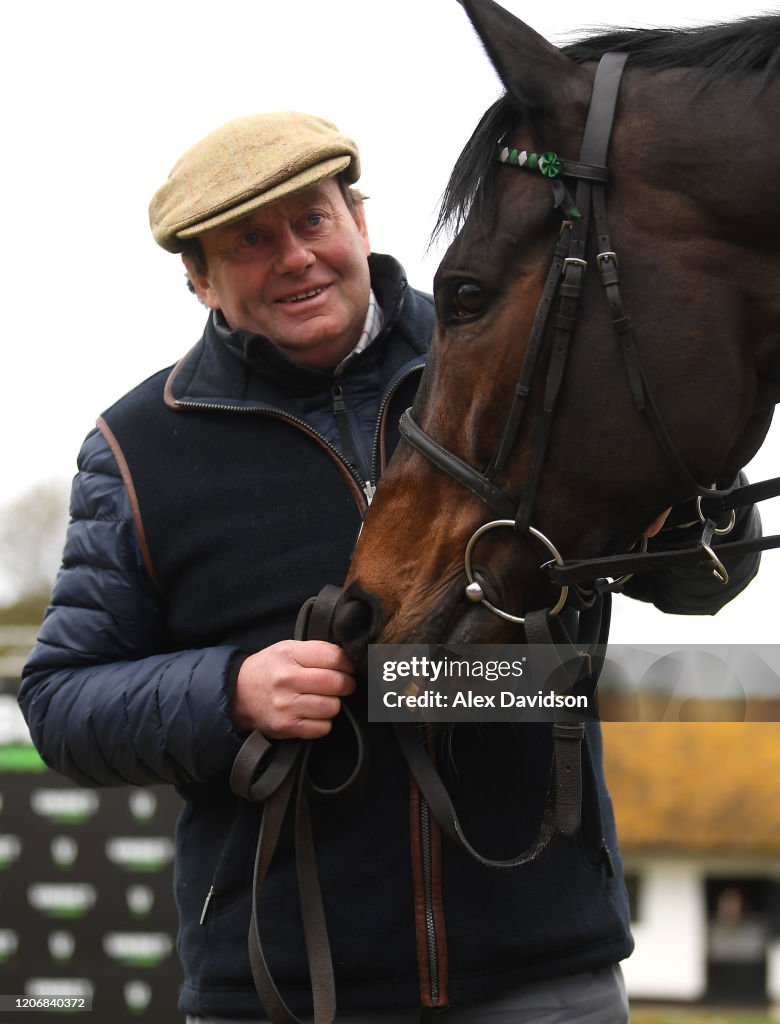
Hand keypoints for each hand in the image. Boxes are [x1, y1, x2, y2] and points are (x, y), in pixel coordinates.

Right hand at [231, 640, 355, 739]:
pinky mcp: (286, 726)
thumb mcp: (287, 648)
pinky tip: (314, 713)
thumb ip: (316, 651)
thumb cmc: (270, 669)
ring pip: (333, 707)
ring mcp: (286, 705)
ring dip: (334, 704)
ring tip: (324, 699)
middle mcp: (287, 679)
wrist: (238, 694)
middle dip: (347, 684)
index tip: (347, 668)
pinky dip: (323, 722)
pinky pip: (323, 727)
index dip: (347, 663)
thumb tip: (349, 660)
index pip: (334, 657)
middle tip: (343, 684)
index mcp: (289, 654)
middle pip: (337, 683)